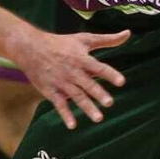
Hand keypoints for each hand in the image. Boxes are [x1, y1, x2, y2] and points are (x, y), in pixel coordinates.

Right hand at [7, 28, 128, 129]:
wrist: (31, 48)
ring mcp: (62, 83)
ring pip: (76, 96)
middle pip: (88, 84)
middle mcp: (73, 72)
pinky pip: (60, 104)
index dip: (110, 74)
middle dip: (98, 93)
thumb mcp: (84, 39)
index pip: (99, 67)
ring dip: (87, 108)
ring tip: (98, 118)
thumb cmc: (61, 43)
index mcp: (82, 59)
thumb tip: (128, 33)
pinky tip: (73, 125)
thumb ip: (107, 40)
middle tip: (109, 103)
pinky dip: (65, 115)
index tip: (121, 82)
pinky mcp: (51, 91)